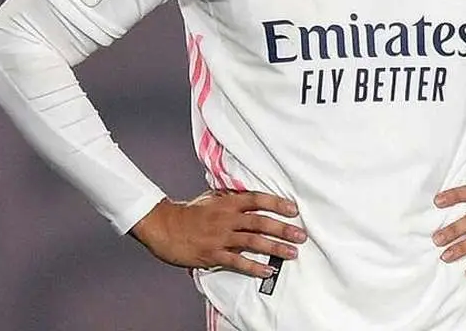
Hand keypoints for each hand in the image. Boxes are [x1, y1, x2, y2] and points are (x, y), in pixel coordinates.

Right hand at [129, 190, 306, 277]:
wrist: (163, 226)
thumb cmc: (189, 212)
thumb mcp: (211, 198)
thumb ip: (230, 197)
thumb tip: (249, 194)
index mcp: (227, 202)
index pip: (257, 199)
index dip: (276, 203)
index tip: (294, 210)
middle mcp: (226, 218)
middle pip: (260, 222)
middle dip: (283, 229)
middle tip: (301, 235)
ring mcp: (220, 237)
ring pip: (253, 241)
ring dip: (275, 248)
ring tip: (291, 253)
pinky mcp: (212, 254)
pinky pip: (237, 261)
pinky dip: (254, 267)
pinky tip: (268, 270)